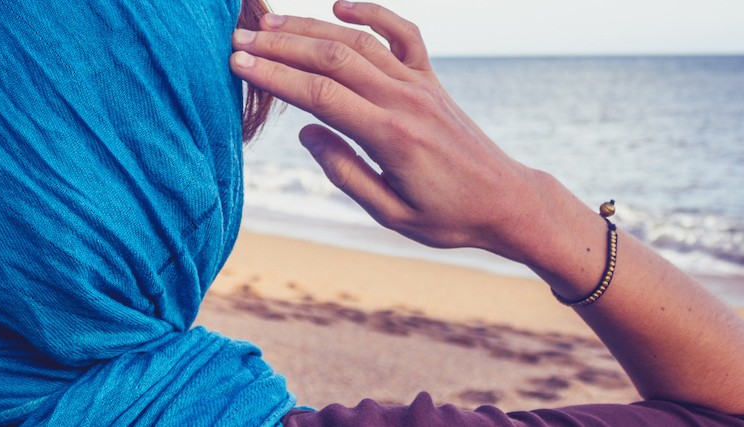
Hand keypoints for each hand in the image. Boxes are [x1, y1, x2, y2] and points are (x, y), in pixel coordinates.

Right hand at [229, 1, 553, 259]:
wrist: (505, 201)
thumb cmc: (448, 217)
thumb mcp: (391, 214)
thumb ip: (346, 172)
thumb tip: (307, 131)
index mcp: (391, 138)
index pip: (321, 96)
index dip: (275, 77)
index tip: (237, 65)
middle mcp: (405, 101)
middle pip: (332, 59)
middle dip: (280, 47)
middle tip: (238, 40)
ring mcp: (421, 85)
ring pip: (359, 42)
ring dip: (311, 29)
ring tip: (269, 25)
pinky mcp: (432, 80)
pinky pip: (402, 34)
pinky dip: (371, 14)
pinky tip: (338, 6)